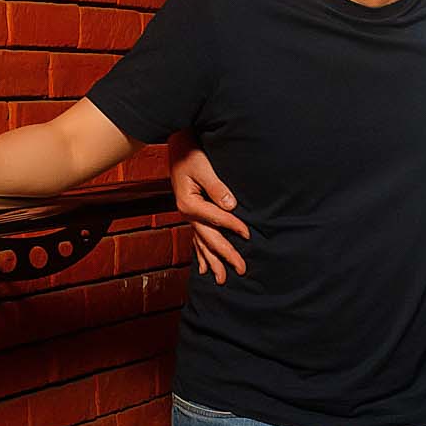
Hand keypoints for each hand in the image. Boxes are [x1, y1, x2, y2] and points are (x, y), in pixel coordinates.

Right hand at [169, 134, 248, 284]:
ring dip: (212, 261)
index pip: (216, 219)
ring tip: (220, 279)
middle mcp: (187, 213)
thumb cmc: (190, 154)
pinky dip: (201, 253)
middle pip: (209, 239)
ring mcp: (188, 215)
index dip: (234, 226)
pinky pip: (196, 238)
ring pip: (201, 243)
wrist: (176, 146)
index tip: (249, 235)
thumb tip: (231, 206)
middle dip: (225, 255)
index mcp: (189, 204)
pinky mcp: (191, 213)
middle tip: (241, 269)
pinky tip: (204, 267)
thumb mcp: (203, 167)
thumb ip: (217, 187)